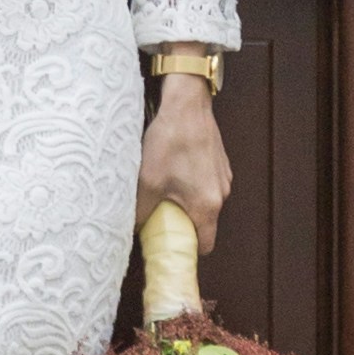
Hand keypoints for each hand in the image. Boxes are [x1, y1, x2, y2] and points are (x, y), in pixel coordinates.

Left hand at [135, 71, 230, 244]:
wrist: (186, 104)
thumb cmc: (169, 141)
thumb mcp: (147, 181)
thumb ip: (140, 211)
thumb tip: (131, 228)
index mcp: (206, 206)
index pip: (204, 245)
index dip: (186, 250)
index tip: (168, 248)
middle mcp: (220, 195)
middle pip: (203, 224)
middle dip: (182, 225)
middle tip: (159, 218)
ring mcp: (222, 178)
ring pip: (204, 203)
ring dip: (185, 203)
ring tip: (163, 191)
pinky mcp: (219, 163)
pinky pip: (206, 184)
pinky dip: (191, 185)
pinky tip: (173, 170)